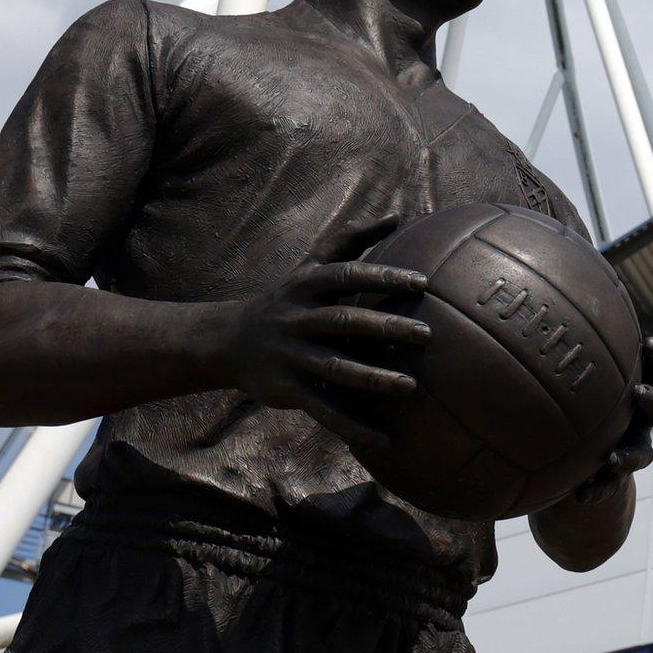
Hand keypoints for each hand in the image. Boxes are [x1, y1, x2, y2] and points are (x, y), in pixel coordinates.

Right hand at [220, 260, 432, 449]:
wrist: (225, 341)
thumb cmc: (286, 299)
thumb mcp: (310, 266)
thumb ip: (351, 241)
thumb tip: (398, 214)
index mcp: (307, 285)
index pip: (347, 275)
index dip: (383, 276)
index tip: (422, 282)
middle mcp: (297, 318)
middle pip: (344, 320)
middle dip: (384, 327)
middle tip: (426, 335)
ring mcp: (291, 356)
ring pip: (334, 367)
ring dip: (372, 378)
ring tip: (410, 387)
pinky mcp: (286, 389)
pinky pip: (323, 409)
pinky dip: (353, 425)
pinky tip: (384, 439)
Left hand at [573, 337, 652, 503]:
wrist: (567, 461)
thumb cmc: (564, 406)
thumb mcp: (565, 380)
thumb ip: (560, 354)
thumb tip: (531, 309)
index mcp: (631, 388)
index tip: (647, 344)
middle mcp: (636, 419)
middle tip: (638, 395)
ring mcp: (628, 448)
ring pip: (643, 453)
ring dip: (631, 455)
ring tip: (612, 459)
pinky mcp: (612, 478)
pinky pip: (610, 486)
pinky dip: (598, 489)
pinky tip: (581, 494)